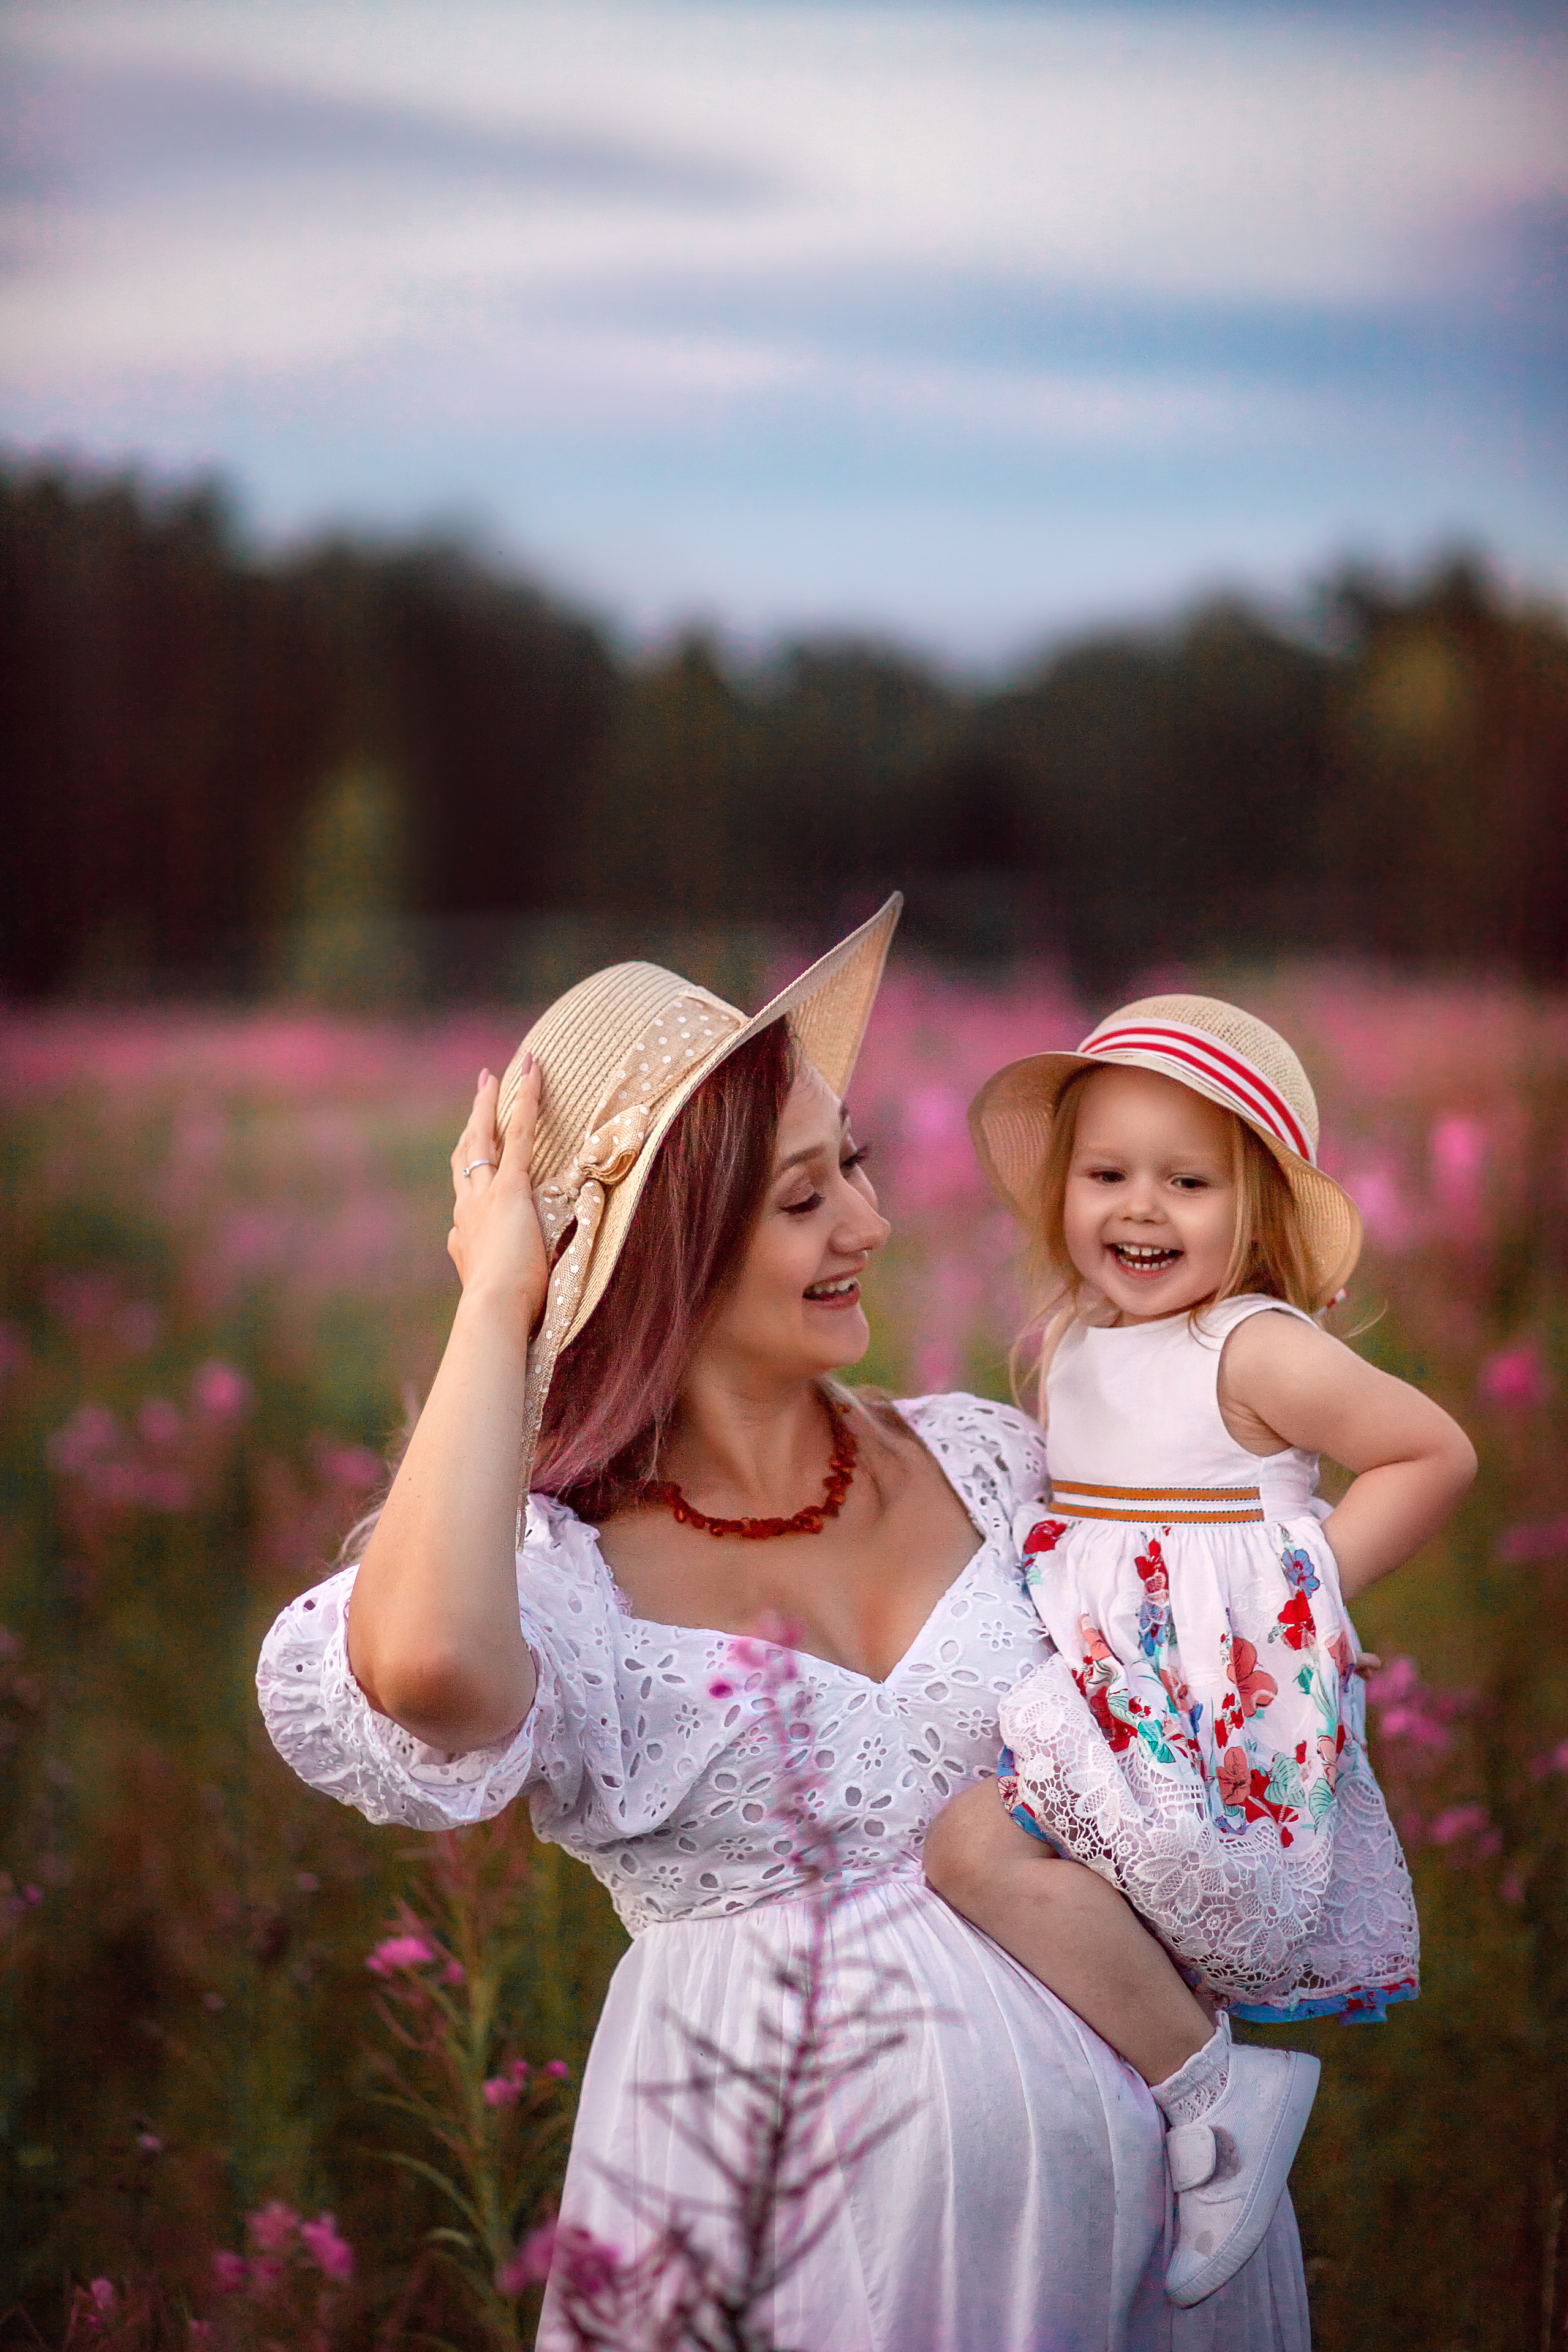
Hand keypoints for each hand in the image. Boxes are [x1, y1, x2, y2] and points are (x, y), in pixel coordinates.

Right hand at [447, 1060, 548, 1321]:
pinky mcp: (510, 1189)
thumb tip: (503, 1283)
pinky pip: (517, 1135)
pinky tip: (532, 1074)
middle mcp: (467, 1210)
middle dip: (472, 1123)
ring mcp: (484, 1196)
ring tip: (493, 1077)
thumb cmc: (502, 1317)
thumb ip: (497, 1282)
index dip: (471, 1170)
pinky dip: (525, 1102)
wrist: (491, 1313)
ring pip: (482, 1139)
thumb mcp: (496, 1296)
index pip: (466, 1194)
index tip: (474, 1154)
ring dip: (488, 1105)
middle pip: (466, 1156)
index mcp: (463, 1237)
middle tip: (479, 1092)